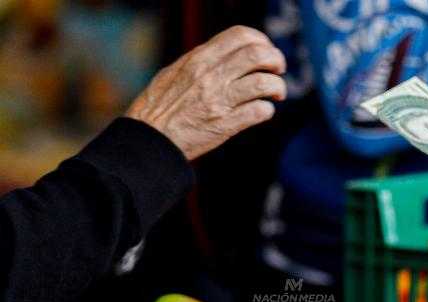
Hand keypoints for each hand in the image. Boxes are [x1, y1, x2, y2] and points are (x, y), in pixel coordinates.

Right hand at [126, 26, 286, 160]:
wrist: (149, 139)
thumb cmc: (159, 107)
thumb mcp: (176, 72)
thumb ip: (201, 61)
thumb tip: (226, 55)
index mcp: (200, 58)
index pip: (240, 36)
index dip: (261, 41)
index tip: (266, 51)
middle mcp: (211, 75)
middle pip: (258, 55)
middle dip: (276, 60)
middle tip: (278, 70)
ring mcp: (219, 100)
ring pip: (264, 83)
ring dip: (277, 87)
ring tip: (276, 93)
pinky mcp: (226, 124)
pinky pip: (260, 112)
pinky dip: (268, 110)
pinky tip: (263, 112)